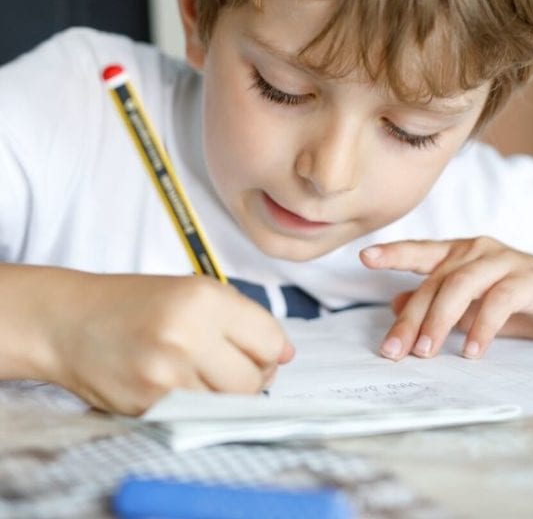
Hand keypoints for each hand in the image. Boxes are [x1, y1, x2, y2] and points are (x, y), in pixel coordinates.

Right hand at [45, 273, 292, 414]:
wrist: (69, 322)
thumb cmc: (136, 304)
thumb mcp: (194, 292)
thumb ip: (245, 320)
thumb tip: (287, 354)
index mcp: (204, 299)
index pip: (270, 341)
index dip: (269, 350)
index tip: (256, 350)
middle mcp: (187, 335)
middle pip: (254, 380)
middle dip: (251, 377)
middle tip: (228, 366)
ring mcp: (166, 374)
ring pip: (229, 404)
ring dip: (224, 395)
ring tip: (200, 374)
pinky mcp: (148, 405)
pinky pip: (199, 416)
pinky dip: (198, 406)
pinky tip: (180, 385)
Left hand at [360, 237, 532, 360]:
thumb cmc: (526, 300)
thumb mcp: (476, 304)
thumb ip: (440, 303)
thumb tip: (396, 304)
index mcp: (463, 254)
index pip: (422, 251)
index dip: (394, 252)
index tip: (364, 257)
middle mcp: (479, 251)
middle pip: (435, 282)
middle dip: (411, 320)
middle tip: (392, 352)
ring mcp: (505, 261)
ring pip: (460, 287)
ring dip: (439, 322)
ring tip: (425, 353)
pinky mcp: (531, 280)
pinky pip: (499, 300)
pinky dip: (482, 327)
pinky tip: (472, 351)